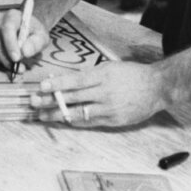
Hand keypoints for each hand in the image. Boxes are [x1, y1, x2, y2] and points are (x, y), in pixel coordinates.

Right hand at [0, 3, 49, 69]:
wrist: (28, 29)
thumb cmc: (35, 32)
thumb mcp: (42, 37)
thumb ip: (36, 43)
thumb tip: (25, 51)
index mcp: (12, 15)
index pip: (7, 28)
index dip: (10, 44)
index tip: (16, 58)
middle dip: (7, 58)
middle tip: (20, 68)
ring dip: (5, 60)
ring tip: (18, 65)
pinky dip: (0, 59)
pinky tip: (10, 59)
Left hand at [30, 61, 167, 127]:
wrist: (157, 87)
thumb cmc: (131, 74)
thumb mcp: (109, 67)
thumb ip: (89, 75)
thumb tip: (66, 80)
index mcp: (104, 76)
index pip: (76, 81)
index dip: (58, 84)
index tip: (41, 87)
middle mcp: (105, 93)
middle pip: (74, 98)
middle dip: (51, 101)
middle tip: (33, 102)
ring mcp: (110, 109)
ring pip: (79, 113)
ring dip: (58, 114)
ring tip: (42, 115)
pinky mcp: (114, 121)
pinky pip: (90, 122)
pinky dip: (75, 121)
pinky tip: (62, 120)